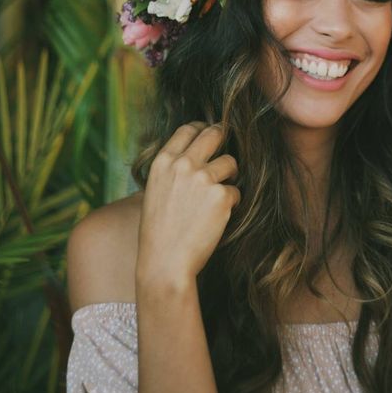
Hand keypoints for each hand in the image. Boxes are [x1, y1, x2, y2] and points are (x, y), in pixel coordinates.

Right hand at [136, 122, 239, 287]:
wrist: (165, 262)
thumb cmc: (158, 232)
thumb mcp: (155, 191)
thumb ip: (173, 170)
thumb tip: (194, 155)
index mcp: (163, 162)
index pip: (188, 129)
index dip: (202, 129)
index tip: (209, 134)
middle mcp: (183, 164)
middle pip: (213, 134)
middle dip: (223, 139)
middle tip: (226, 151)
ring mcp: (203, 178)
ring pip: (230, 162)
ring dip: (229, 177)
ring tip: (217, 198)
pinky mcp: (222, 196)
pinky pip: (236, 191)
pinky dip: (231, 203)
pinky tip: (217, 218)